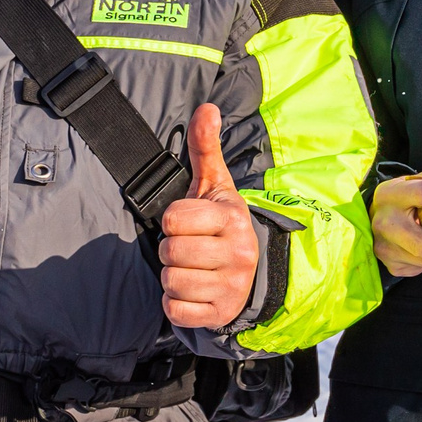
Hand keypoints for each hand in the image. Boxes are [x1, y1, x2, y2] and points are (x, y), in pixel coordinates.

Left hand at [158, 103, 260, 329]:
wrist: (251, 273)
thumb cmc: (221, 225)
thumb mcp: (214, 186)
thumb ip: (206, 147)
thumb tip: (207, 107)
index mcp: (233, 219)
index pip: (173, 219)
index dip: (173, 220)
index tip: (190, 223)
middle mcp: (238, 253)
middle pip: (170, 252)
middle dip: (171, 251)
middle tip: (189, 249)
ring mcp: (232, 286)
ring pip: (171, 282)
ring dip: (173, 277)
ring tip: (193, 270)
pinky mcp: (222, 314)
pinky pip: (175, 310)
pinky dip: (176, 304)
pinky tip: (194, 292)